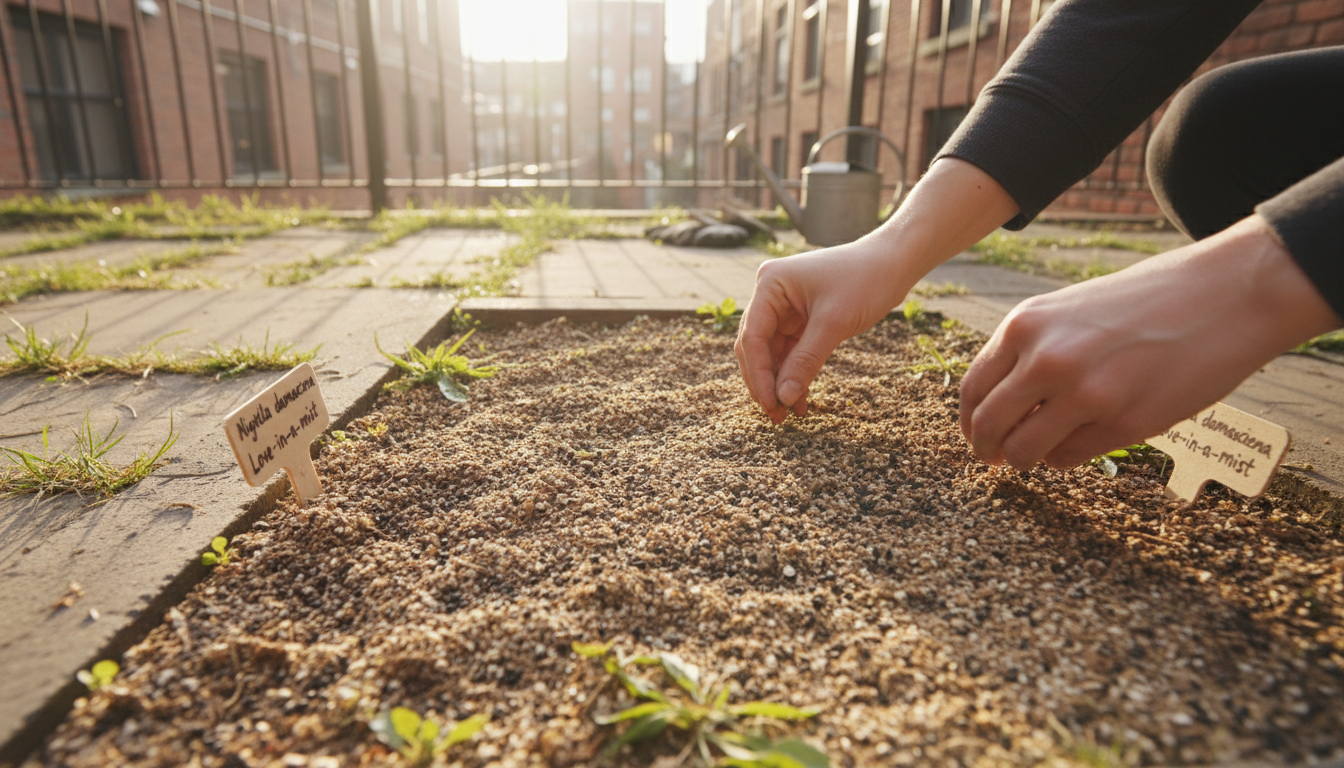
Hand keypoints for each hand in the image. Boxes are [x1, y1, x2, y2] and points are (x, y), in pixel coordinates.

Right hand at [734, 243, 906, 422]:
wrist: (894, 263)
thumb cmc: (865, 280)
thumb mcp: (834, 323)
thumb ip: (805, 361)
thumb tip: (784, 398)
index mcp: (770, 284)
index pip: (753, 336)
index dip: (759, 374)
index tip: (770, 404)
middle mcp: (771, 294)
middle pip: (755, 346)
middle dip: (765, 381)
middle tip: (776, 415)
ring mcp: (784, 306)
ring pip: (771, 353)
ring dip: (779, 382)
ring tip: (788, 413)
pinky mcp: (799, 318)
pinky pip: (789, 351)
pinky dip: (794, 373)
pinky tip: (800, 399)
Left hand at [959, 215, 1340, 469]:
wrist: (1224, 295)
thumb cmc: (1147, 301)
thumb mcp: (1070, 310)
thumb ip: (1032, 349)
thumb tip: (998, 401)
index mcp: (1026, 326)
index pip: (973, 389)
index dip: (969, 421)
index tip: (977, 435)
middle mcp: (1046, 360)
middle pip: (988, 426)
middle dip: (986, 449)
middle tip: (994, 459)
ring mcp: (1084, 394)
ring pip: (1023, 451)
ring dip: (1024, 459)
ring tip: (1036, 454)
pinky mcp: (1123, 422)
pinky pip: (1069, 457)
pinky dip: (1064, 458)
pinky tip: (1079, 443)